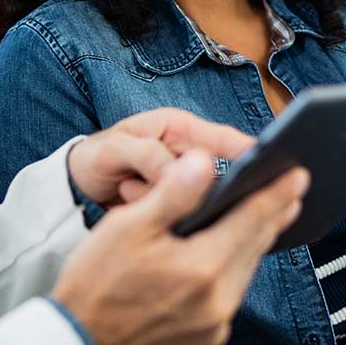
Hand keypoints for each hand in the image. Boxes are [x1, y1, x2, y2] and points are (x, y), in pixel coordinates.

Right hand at [52, 148, 308, 344]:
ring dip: (252, 244)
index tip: (298, 174)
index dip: (276, 193)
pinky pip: (229, 299)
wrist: (76, 343)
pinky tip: (226, 258)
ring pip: (244, 273)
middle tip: (290, 191)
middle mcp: (217, 302)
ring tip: (262, 219)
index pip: (251, 219)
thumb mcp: (127, 226)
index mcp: (201, 268)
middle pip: (254, 247)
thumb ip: (173, 193)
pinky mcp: (206, 342)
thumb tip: (204, 161)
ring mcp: (214, 327)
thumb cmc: (95, 282)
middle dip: (272, 215)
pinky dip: (232, 274)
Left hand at [66, 108, 256, 206]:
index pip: (225, 138)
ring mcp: (184, 180)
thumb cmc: (96, 157)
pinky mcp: (177, 204)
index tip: (268, 169)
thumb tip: (179, 173)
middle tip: (172, 194)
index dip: (249, 153)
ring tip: (127, 188)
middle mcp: (187, 153)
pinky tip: (137, 205)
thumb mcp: (114, 151)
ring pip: (202, 199)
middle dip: (206, 189)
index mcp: (179, 128)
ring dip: (174, 204)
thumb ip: (146, 156)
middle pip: (220, 173)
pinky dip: (171, 216)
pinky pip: (189, 213)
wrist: (77, 185)